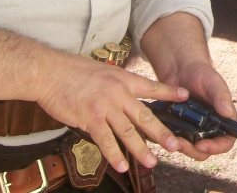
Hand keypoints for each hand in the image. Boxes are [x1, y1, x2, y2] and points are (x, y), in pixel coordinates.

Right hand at [35, 54, 188, 172]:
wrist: (50, 72)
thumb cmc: (73, 71)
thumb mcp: (103, 71)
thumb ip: (117, 84)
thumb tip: (126, 96)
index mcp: (122, 79)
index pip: (151, 87)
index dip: (169, 93)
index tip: (185, 96)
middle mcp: (118, 93)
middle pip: (145, 116)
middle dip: (162, 133)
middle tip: (175, 145)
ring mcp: (104, 106)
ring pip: (128, 132)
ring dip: (141, 149)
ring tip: (152, 162)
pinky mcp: (90, 119)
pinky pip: (106, 140)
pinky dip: (115, 155)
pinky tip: (122, 165)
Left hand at [159, 61, 236, 159]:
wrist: (180, 68)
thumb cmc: (201, 73)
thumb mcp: (213, 82)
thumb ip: (221, 96)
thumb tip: (228, 113)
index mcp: (223, 120)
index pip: (225, 142)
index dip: (216, 148)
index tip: (203, 145)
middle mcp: (210, 128)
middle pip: (206, 151)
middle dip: (194, 150)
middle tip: (182, 144)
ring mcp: (194, 130)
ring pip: (190, 149)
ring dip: (182, 148)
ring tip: (172, 140)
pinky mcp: (179, 128)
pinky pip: (176, 140)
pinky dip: (171, 140)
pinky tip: (164, 134)